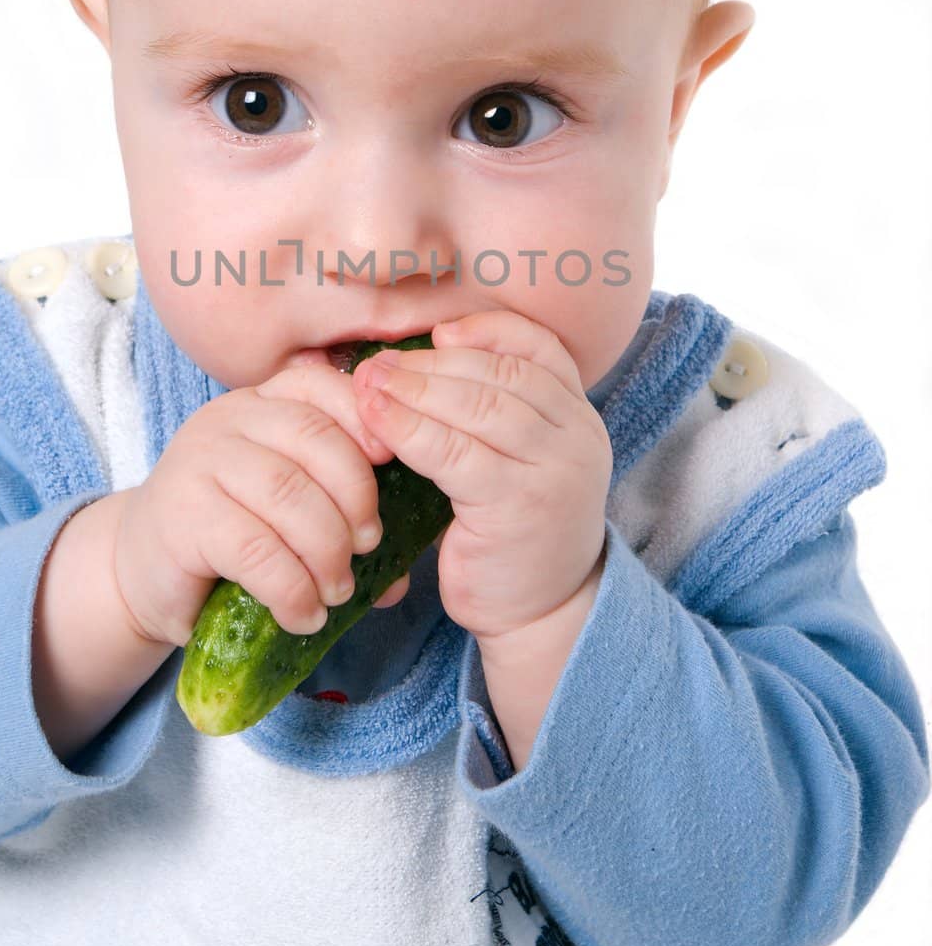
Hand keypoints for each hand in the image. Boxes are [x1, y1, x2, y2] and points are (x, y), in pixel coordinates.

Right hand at [112, 362, 405, 648]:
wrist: (144, 572)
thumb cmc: (230, 538)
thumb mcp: (291, 515)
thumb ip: (345, 525)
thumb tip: (401, 576)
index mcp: (263, 403)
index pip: (323, 389)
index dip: (366, 421)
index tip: (394, 463)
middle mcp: (229, 420)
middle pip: (314, 440)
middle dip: (355, 500)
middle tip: (367, 548)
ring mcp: (199, 462)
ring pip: (288, 495)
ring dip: (326, 551)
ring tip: (336, 590)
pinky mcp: (181, 516)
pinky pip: (255, 549)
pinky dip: (292, 589)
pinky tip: (303, 614)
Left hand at [353, 309, 610, 642]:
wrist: (541, 614)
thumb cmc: (512, 532)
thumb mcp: (515, 462)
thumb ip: (489, 412)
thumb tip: (412, 360)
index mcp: (579, 417)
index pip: (539, 348)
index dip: (485, 331)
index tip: (435, 331)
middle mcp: (578, 437)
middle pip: (501, 372)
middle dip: (431, 362)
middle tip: (375, 362)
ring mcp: (554, 470)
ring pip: (478, 405)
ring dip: (414, 389)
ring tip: (366, 384)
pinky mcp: (519, 504)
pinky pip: (454, 452)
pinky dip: (409, 429)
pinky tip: (375, 421)